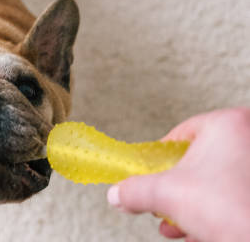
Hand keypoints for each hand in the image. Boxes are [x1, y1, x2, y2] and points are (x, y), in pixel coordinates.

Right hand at [107, 107, 249, 241]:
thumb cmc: (232, 209)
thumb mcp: (166, 195)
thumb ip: (135, 190)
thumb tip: (119, 193)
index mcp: (228, 123)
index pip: (178, 135)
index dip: (159, 160)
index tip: (152, 175)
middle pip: (199, 161)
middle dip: (179, 190)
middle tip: (169, 203)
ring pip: (219, 182)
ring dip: (195, 205)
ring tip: (182, 225)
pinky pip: (236, 195)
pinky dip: (218, 213)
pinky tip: (203, 233)